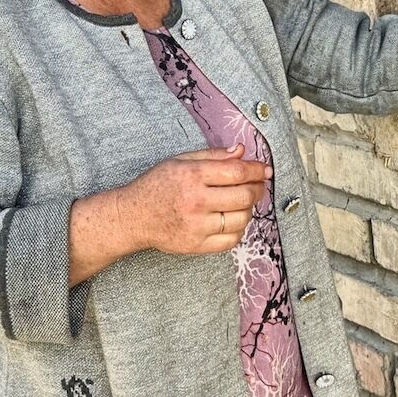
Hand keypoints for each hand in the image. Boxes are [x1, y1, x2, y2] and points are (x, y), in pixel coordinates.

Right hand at [118, 144, 269, 254]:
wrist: (133, 217)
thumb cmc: (157, 185)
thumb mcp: (180, 161)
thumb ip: (213, 155)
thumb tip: (241, 151)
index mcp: (192, 176)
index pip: (237, 172)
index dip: (256, 170)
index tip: (264, 169)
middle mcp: (196, 201)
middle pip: (244, 196)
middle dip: (258, 188)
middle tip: (258, 185)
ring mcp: (196, 226)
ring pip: (241, 219)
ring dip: (250, 209)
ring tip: (244, 202)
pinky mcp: (196, 245)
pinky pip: (231, 240)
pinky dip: (239, 229)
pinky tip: (234, 220)